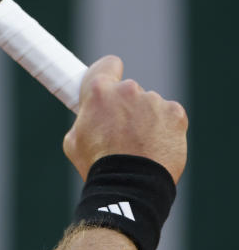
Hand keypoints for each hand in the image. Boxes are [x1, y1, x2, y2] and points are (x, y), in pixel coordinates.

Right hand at [63, 56, 187, 182]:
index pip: (107, 64)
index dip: (108, 74)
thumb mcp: (73, 140)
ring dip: (145, 119)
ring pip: (149, 105)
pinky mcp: (175, 113)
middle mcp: (128, 90)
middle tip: (120, 132)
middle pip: (128, 91)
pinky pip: (168, 115)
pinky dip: (163, 128)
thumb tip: (90, 115)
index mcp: (98, 91)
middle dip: (125, 107)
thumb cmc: (97, 165)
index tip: (108, 86)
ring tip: (138, 146)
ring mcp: (154, 101)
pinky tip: (155, 146)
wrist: (130, 184)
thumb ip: (84, 119)